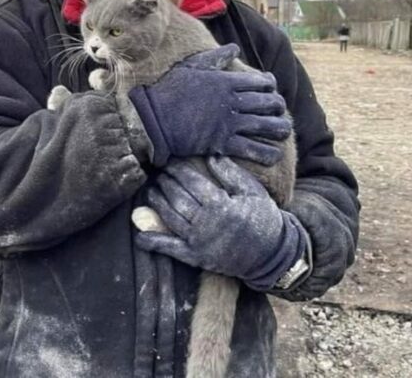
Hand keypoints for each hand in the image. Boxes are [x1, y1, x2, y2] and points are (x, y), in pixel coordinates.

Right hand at [128, 45, 290, 166]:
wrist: (152, 119)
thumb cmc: (169, 91)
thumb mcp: (191, 67)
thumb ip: (215, 58)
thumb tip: (234, 47)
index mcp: (226, 81)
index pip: (262, 82)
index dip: (271, 86)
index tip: (271, 89)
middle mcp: (232, 101)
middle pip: (269, 103)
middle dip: (278, 107)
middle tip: (279, 111)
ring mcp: (229, 123)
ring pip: (266, 126)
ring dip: (279, 129)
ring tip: (283, 132)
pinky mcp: (222, 143)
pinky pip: (253, 149)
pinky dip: (267, 153)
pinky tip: (273, 154)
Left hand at [135, 157, 305, 289]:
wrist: (271, 254)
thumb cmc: (264, 218)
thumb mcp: (252, 191)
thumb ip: (231, 174)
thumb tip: (211, 155)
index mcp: (221, 204)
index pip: (191, 182)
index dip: (177, 170)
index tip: (169, 160)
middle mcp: (206, 223)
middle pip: (177, 197)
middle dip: (165, 182)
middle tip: (158, 172)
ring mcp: (199, 241)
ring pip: (170, 217)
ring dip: (157, 203)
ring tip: (150, 191)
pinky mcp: (195, 257)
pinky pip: (170, 249)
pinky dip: (153, 242)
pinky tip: (140, 236)